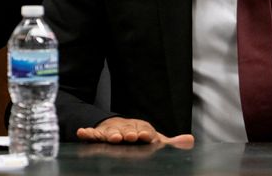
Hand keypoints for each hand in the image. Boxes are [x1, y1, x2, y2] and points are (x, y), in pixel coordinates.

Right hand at [77, 116, 194, 148]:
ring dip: (109, 134)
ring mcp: (111, 131)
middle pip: (126, 131)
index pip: (144, 130)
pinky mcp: (99, 134)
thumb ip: (170, 143)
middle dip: (126, 134)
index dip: (145, 133)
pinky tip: (81, 133)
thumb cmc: (140, 136)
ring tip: (111, 138)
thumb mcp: (155, 140)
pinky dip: (87, 133)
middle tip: (127, 137)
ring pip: (109, 133)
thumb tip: (190, 140)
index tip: (146, 136)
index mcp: (140, 129)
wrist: (121, 129)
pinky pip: (92, 133)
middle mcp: (125, 128)